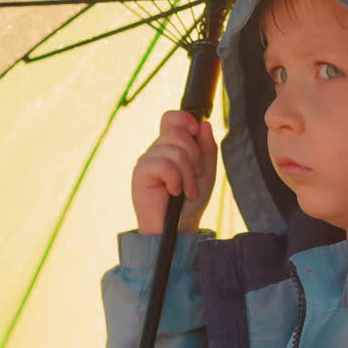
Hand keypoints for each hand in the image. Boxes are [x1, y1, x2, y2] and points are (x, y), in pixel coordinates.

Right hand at [132, 110, 217, 234]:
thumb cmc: (190, 203)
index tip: (196, 133)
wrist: (179, 229)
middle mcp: (156, 150)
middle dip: (195, 157)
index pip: (171, 118)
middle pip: (178, 133)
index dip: (185, 120)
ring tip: (187, 191)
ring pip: (175, 150)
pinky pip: (165, 165)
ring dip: (188, 174)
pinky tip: (174, 192)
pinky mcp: (140, 173)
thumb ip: (206, 147)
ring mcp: (147, 160)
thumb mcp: (206, 172)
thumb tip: (204, 124)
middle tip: (195, 177)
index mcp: (170, 146)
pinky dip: (176, 180)